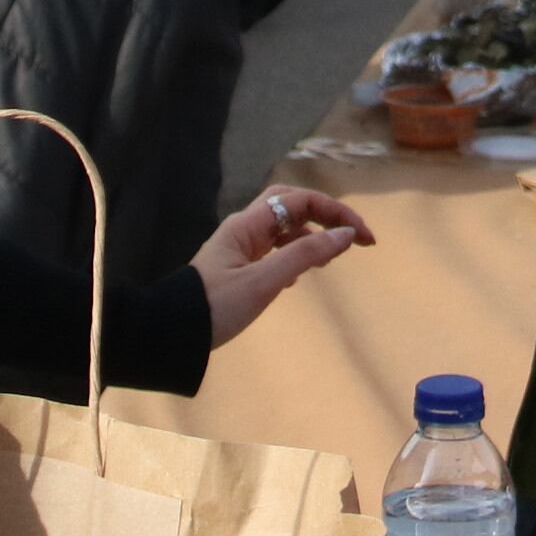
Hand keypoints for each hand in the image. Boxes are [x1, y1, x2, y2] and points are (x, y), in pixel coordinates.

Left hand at [194, 187, 374, 350]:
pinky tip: (298, 276)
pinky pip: (273, 249)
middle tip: (353, 238)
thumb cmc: (215, 306)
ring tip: (332, 257)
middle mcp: (244, 228)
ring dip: (311, 235)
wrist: (171, 334)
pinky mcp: (237, 268)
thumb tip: (344, 235)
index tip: (363, 238)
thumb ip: (304, 256)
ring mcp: (239, 248)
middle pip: (292, 205)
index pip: (302, 201)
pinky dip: (294, 254)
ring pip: (283, 228)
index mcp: (248, 224)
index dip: (336, 214)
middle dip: (326, 216)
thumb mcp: (264, 282)